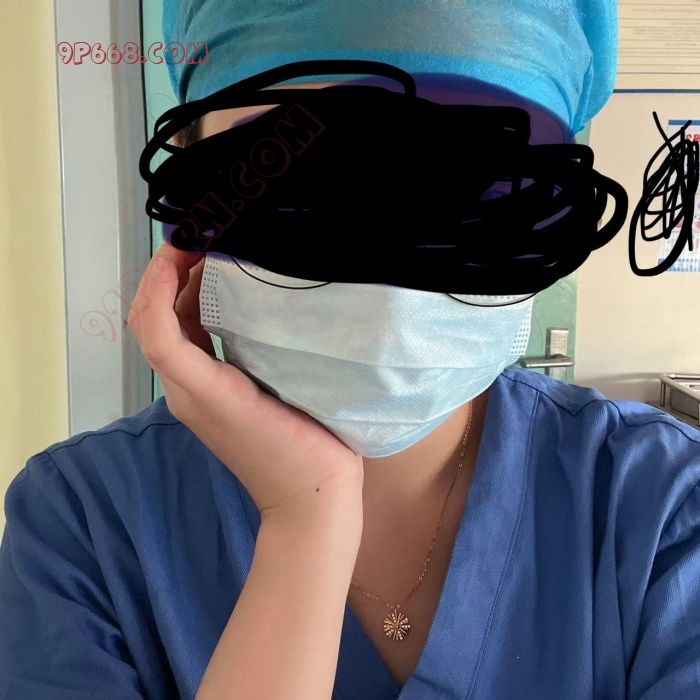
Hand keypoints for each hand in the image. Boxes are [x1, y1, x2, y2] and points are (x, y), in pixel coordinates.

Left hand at [127, 242, 363, 520]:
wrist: (312, 496)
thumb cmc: (285, 450)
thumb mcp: (229, 398)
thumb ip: (193, 352)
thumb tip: (190, 288)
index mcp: (187, 387)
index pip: (151, 320)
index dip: (158, 277)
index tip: (187, 239)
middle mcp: (188, 386)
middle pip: (159, 319)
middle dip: (169, 274)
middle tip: (203, 238)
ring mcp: (207, 391)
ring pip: (178, 328)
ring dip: (185, 288)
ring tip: (216, 255)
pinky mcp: (229, 393)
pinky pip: (202, 342)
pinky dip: (205, 310)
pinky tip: (233, 293)